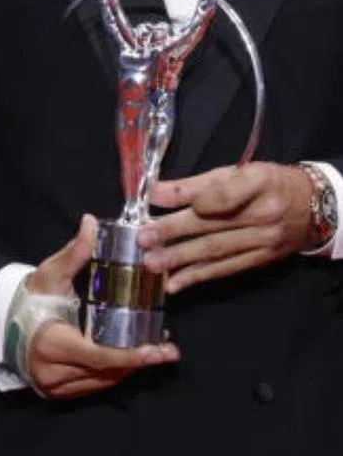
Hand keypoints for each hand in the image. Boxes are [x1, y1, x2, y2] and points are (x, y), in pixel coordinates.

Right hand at [24, 214, 178, 397]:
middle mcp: (52, 372)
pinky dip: (113, 373)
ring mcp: (55, 386)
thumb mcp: (51, 273)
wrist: (3, 320)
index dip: (129, 356)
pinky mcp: (58, 392)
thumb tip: (92, 222)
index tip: (155, 351)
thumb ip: (75, 252)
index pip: (97, 356)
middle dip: (138, 362)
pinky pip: (94, 386)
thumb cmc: (31, 296)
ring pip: (103, 382)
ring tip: (155, 352)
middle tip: (166, 350)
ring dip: (129, 369)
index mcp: (50, 343)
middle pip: (105, 372)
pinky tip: (130, 360)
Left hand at [140, 163, 314, 293]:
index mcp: (258, 182)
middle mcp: (263, 214)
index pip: (223, 192)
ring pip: (217, 251)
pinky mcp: (261, 260)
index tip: (154, 197)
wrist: (311, 208)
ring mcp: (264, 241)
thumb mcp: (238, 172)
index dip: (190, 197)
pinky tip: (174, 284)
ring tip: (152, 263)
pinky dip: (198, 277)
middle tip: (143, 238)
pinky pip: (226, 269)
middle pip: (213, 224)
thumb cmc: (266, 184)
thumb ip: (197, 183)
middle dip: (174, 232)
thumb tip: (155, 191)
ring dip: (181, 259)